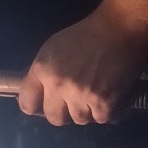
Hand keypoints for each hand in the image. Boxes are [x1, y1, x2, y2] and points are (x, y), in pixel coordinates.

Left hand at [18, 0, 147, 125]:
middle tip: (75, 102)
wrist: (120, 27)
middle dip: (64, 112)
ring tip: (95, 96)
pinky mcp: (103, 102)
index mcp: (42, 70)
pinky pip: (101, 120)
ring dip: (88, 111)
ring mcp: (81, 95)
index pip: (27, 104)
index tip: (46, 104)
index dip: (37, 107)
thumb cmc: (86, 34)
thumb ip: (43, 73)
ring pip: (79, 120)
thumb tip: (40, 94)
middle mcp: (58, 85)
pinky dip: (107, 112)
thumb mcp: (53, 48)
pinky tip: (110, 100)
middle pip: (54, 118)